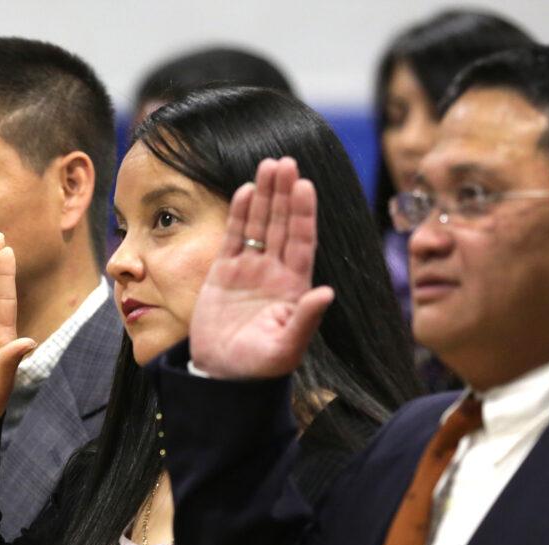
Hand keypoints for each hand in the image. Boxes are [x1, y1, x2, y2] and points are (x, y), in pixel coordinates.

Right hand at [189, 157, 332, 378]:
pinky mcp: (224, 274)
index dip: (303, 213)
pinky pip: (235, 238)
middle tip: (285, 162)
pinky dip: (241, 215)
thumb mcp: (286, 348)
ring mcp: (250, 271)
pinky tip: (247, 191)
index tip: (304, 185)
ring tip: (269, 165)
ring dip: (265, 197)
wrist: (221, 378)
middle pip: (282, 225)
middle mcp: (275, 273)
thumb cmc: (258, 368)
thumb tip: (327, 293)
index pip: (302, 242)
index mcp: (294, 287)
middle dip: (284, 194)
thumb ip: (306, 319)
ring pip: (260, 225)